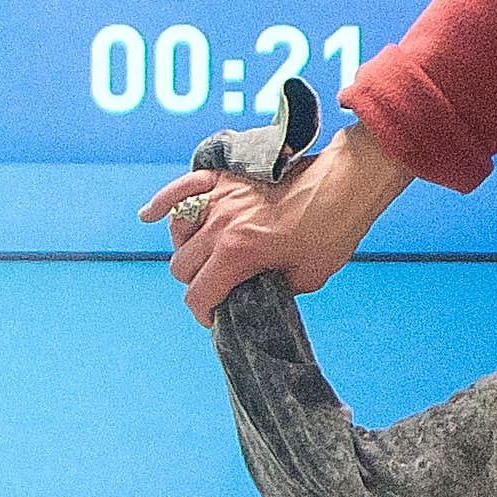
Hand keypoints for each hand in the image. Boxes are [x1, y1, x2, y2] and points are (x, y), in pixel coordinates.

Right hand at [139, 119, 412, 325]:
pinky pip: (181, 189)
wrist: (346, 184)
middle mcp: (219, 226)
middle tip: (216, 288)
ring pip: (178, 233)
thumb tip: (257, 293)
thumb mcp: (306, 278)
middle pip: (182, 265)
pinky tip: (150, 215)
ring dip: (186, 250)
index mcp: (237, 255)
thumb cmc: (332, 230)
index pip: (198, 294)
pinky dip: (164, 203)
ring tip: (203, 258)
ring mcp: (219, 199)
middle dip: (196, 283)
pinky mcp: (225, 178)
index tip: (214, 318)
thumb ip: (272, 290)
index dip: (204, 314)